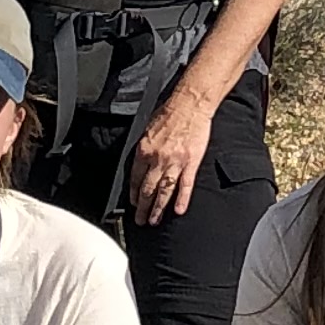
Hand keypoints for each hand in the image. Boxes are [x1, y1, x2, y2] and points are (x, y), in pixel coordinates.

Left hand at [126, 84, 216, 224]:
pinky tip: (178, 211)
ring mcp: (175, 162)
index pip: (135, 178)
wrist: (190, 104)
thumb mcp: (146, 128)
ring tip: (154, 220)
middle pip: (147, 189)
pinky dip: (181, 199)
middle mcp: (157, 159)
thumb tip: (139, 164)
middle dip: (142, 207)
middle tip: (140, 220)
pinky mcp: (191, 163)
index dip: (133, 194)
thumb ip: (143, 148)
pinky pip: (185, 185)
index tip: (133, 203)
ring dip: (158, 208)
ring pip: (164, 191)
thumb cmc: (169, 112)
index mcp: (144, 150)